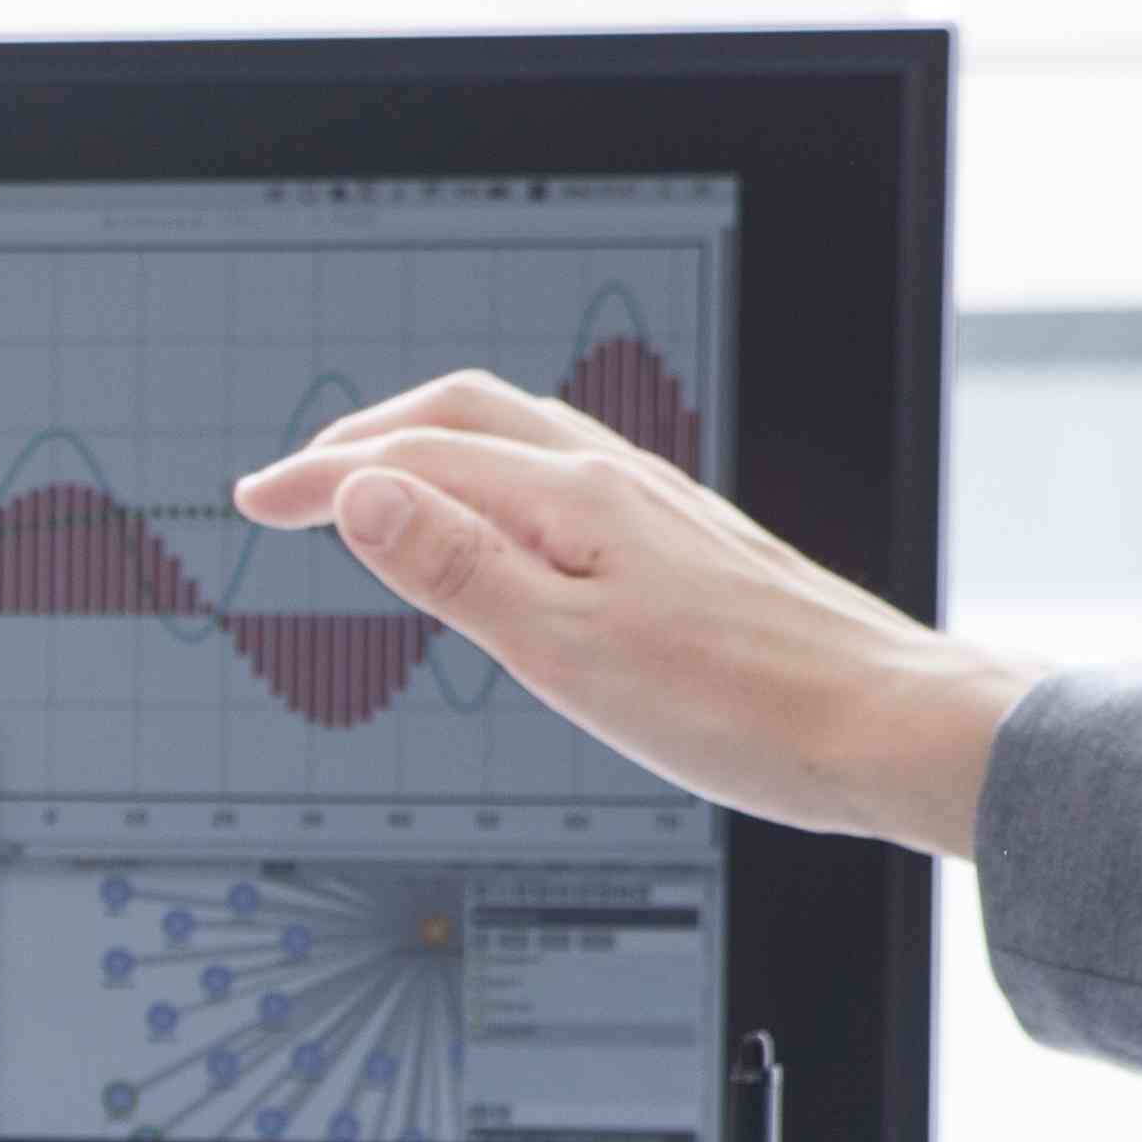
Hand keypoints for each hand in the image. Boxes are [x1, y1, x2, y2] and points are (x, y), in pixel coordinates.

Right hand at [234, 369, 1034, 856]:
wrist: (887, 726)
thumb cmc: (740, 708)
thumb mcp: (564, 653)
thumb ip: (457, 569)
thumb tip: (363, 494)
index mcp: (577, 501)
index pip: (419, 459)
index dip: (322, 477)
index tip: (253, 501)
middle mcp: (620, 482)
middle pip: (469, 414)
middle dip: (368, 436)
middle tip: (294, 484)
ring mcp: (660, 507)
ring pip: (522, 436)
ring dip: (432, 446)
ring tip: (379, 490)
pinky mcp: (688, 543)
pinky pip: (566, 474)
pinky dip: (494, 476)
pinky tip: (504, 530)